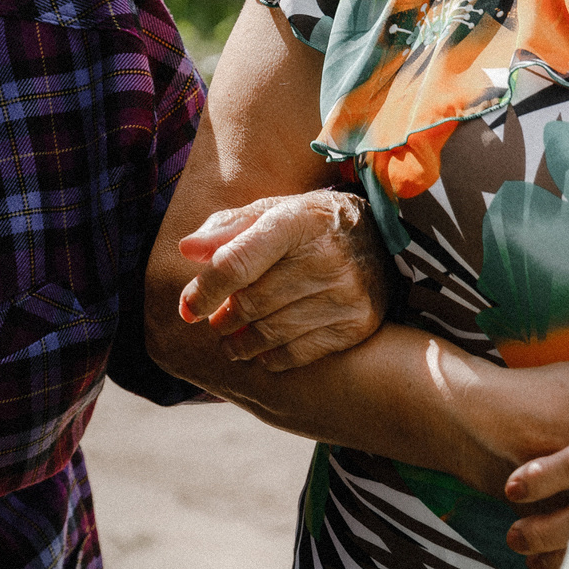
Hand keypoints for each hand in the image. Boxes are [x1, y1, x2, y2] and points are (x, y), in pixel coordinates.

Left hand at [175, 190, 387, 370]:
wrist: (382, 236)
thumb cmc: (310, 224)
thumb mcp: (271, 211)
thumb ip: (227, 228)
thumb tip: (186, 249)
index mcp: (295, 221)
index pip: (236, 263)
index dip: (205, 290)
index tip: (187, 308)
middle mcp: (324, 257)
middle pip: (253, 302)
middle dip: (224, 317)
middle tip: (216, 322)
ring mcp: (345, 293)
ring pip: (274, 331)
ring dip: (243, 343)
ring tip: (231, 342)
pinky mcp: (358, 323)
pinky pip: (302, 352)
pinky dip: (274, 358)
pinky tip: (262, 354)